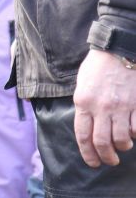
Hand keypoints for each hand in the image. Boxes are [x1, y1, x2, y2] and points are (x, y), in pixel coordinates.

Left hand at [73, 49, 135, 166]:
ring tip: (122, 146)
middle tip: (109, 161)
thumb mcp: (82, 85)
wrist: (117, 50)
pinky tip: (133, 133)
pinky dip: (135, 135)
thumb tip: (88, 125)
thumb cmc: (97, 67)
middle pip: (102, 142)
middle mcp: (100, 107)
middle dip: (105, 156)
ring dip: (122, 147)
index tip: (93, 162)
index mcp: (83, 102)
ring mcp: (120, 107)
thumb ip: (84, 106)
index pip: (83, 135)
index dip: (87, 153)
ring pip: (121, 139)